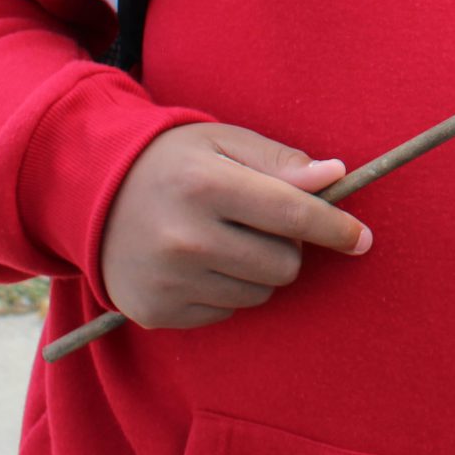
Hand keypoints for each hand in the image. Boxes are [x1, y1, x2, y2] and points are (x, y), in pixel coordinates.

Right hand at [98, 122, 371, 328]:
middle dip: (289, 245)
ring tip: (226, 239)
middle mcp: (185, 238)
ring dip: (259, 270)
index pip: (293, 215)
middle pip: (283, 263)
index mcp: (206, 185)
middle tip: (262, 222)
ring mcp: (169, 280)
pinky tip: (201, 262)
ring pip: (260, 292)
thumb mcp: (224, 143)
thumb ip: (281, 160)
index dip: (335, 228)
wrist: (91, 195)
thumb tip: (335, 176)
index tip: (363, 239)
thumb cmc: (174, 162)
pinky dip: (227, 290)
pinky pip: (227, 312)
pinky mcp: (156, 312)